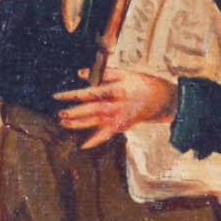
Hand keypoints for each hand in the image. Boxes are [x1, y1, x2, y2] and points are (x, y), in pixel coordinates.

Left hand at [54, 66, 177, 149]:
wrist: (162, 99)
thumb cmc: (142, 83)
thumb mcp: (125, 73)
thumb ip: (104, 73)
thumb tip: (81, 73)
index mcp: (116, 90)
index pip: (90, 93)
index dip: (73, 95)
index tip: (58, 96)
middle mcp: (116, 106)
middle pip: (91, 110)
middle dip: (73, 113)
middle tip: (59, 114)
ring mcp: (119, 118)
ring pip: (95, 123)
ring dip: (78, 124)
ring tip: (63, 123)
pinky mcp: (122, 127)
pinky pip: (106, 136)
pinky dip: (95, 141)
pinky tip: (83, 146)